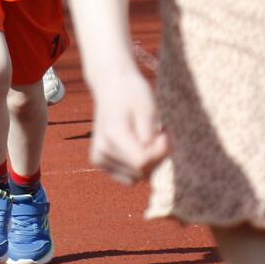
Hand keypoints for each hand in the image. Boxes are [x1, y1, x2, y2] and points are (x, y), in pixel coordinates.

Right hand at [88, 58, 169, 184]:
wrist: (110, 86)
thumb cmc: (132, 94)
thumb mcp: (148, 109)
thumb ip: (151, 138)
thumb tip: (153, 160)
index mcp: (112, 136)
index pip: (143, 161)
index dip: (162, 151)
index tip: (165, 131)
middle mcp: (101, 150)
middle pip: (142, 171)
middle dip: (158, 155)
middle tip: (159, 132)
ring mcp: (99, 158)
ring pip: (137, 177)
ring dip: (150, 162)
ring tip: (148, 138)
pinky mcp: (100, 161)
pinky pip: (129, 177)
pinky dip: (139, 166)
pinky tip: (139, 146)